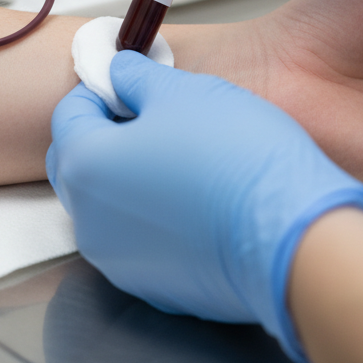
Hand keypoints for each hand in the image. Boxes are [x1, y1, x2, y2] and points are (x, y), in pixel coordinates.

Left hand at [47, 52, 362, 362]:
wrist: (294, 239)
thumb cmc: (238, 160)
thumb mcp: (183, 90)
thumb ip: (137, 78)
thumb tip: (122, 73)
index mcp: (86, 167)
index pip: (68, 115)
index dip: (98, 92)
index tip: (128, 83)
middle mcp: (91, 223)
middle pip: (81, 166)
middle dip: (107, 136)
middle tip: (152, 116)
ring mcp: (121, 262)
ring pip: (110, 209)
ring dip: (131, 180)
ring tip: (183, 158)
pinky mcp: (157, 289)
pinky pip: (143, 243)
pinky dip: (158, 219)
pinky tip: (200, 201)